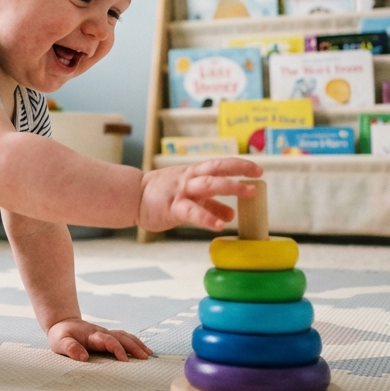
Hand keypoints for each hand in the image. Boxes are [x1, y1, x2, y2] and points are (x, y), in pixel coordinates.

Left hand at [47, 317, 152, 361]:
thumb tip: (84, 357)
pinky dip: (135, 343)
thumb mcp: (61, 342)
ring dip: (137, 344)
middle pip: (121, 337)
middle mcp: (102, 333)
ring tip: (148, 355)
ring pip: (125, 336)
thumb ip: (71, 348)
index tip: (124, 359)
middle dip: (134, 346)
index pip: (107, 340)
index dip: (116, 348)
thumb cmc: (61, 335)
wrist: (63, 323)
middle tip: (145, 357)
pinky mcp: (109, 337)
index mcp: (92, 335)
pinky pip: (124, 338)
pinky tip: (143, 350)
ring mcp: (107, 334)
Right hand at [137, 157, 263, 232]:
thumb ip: (210, 204)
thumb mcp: (188, 196)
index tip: (258, 170)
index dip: (239, 165)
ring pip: (208, 185)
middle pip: (217, 169)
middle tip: (256, 178)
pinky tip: (219, 225)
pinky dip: (207, 217)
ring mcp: (181, 191)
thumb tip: (232, 213)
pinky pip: (192, 211)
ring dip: (230, 187)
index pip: (220, 165)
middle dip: (238, 171)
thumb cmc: (159, 195)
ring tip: (247, 193)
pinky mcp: (172, 207)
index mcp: (194, 174)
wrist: (131, 197)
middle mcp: (189, 178)